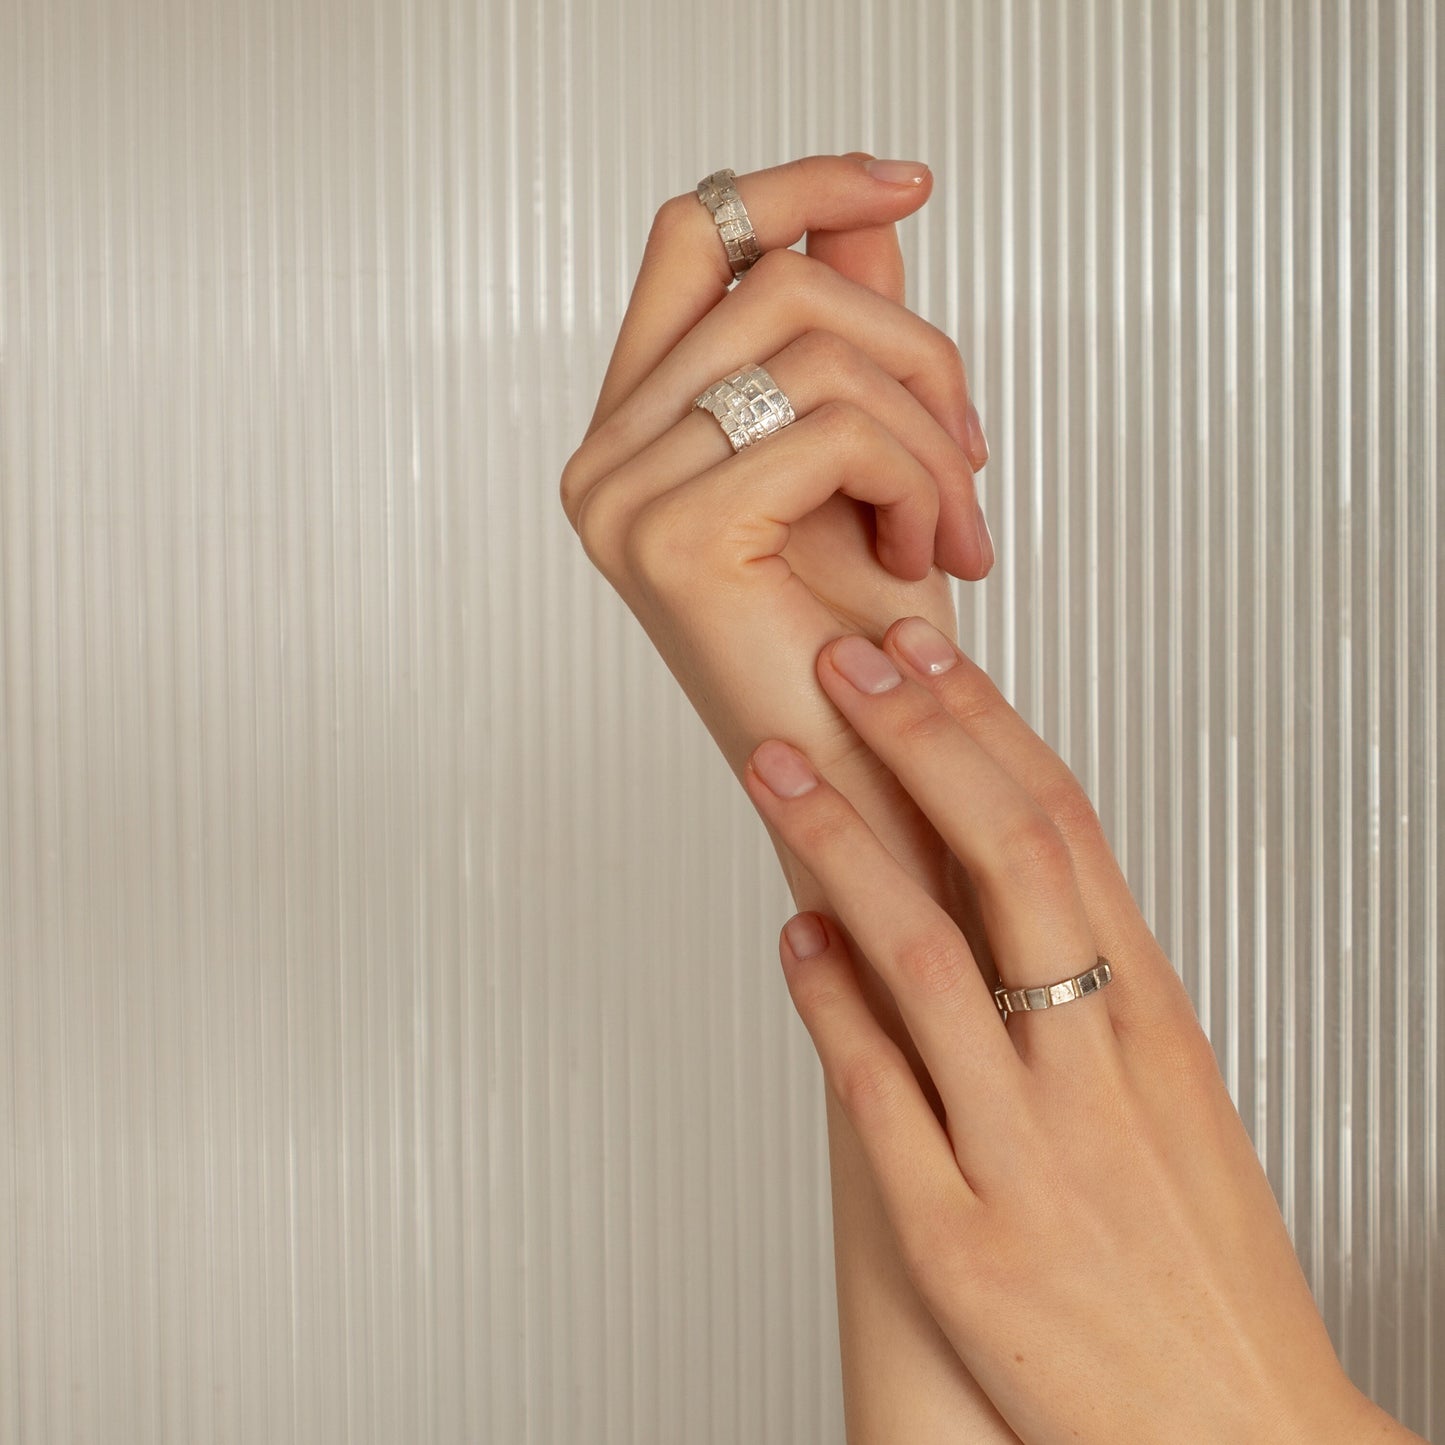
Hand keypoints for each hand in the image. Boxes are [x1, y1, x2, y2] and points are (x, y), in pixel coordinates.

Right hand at [560, 153, 991, 784]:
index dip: (800, 187)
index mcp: (637, 427)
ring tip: (953, 524)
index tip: (909, 186)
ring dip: (928, 429)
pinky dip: (914, 477)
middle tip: (973, 454)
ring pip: (812, 345)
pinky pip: (829, 426)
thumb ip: (852, 330)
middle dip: (916, 348)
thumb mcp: (872, 457)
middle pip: (777, 279)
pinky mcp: (671, 536)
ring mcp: (624, 494)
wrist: (866, 787)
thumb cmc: (867, 644)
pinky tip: (926, 554)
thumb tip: (869, 209)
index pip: (696, 237)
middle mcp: (606, 454)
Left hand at [741, 617, 1420, 1444]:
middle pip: (1008, 859)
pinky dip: (828, 1002)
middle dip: (915, 745)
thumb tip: (1011, 890)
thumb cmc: (1202, 1266)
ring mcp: (1027, 1153)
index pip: (1068, 831)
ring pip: (928, 955)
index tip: (928, 659)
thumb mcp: (1169, 1099)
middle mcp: (1095, 1072)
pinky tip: (791, 938)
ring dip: (841, 844)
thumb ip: (1089, 992)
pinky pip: (880, 1094)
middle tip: (844, 667)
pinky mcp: (962, 1240)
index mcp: (1153, 1025)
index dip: (987, 729)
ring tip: (781, 767)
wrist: (1236, 1438)